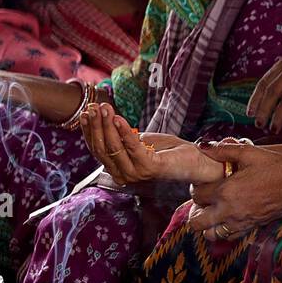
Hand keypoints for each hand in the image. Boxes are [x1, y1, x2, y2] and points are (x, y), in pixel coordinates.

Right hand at [77, 101, 224, 185]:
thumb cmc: (167, 149)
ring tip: (105, 108)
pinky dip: (124, 132)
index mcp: (118, 169)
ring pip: (114, 148)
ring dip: (108, 126)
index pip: (97, 149)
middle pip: (102, 148)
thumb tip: (102, 119)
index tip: (85, 111)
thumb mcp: (139, 140)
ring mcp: (136, 174)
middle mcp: (124, 175)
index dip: (89, 130)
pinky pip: (132, 147)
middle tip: (94, 107)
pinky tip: (118, 118)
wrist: (196, 159)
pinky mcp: (150, 168)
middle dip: (96, 125)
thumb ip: (122, 136)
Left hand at [185, 143, 281, 240]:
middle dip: (195, 211)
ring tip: (213, 211)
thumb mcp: (250, 153)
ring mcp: (239, 222)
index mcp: (226, 191)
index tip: (203, 182)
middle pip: (196, 221)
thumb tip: (202, 145)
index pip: (196, 195)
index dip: (196, 188)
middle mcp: (229, 210)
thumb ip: (223, 150)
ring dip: (207, 224)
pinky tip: (228, 217)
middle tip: (205, 200)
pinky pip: (227, 237)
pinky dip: (222, 231)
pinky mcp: (249, 228)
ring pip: (210, 234)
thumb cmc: (276, 167)